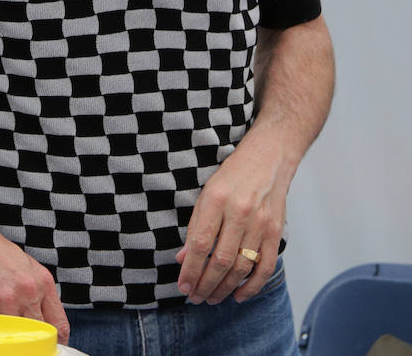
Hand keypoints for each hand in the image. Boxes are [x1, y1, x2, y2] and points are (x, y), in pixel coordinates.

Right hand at [0, 218, 69, 342]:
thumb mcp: (22, 264)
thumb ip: (34, 291)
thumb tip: (39, 318)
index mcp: (41, 282)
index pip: (59, 325)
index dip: (53, 341)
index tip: (46, 346)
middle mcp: (27, 292)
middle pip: (37, 334)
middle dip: (28, 338)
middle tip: (16, 336)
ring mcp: (5, 301)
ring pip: (12, 336)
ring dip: (3, 334)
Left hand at [176, 140, 287, 304]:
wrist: (268, 159)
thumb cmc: (232, 176)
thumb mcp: (206, 194)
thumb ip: (195, 227)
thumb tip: (182, 258)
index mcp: (217, 200)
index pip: (201, 243)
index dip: (191, 268)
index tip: (182, 285)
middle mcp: (240, 213)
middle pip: (221, 260)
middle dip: (206, 283)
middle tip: (194, 298)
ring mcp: (261, 224)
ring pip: (242, 266)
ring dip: (225, 287)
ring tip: (211, 298)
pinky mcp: (276, 232)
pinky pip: (266, 266)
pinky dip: (253, 285)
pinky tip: (239, 295)